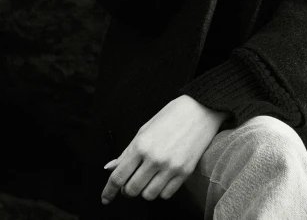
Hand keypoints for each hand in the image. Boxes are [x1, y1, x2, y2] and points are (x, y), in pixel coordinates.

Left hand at [101, 95, 228, 203]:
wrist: (201, 109)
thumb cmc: (172, 115)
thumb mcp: (145, 129)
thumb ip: (127, 152)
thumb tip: (110, 168)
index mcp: (141, 145)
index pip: (118, 176)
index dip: (108, 191)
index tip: (105, 198)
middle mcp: (154, 158)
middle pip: (131, 190)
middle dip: (127, 190)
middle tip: (130, 182)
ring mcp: (171, 167)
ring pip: (148, 195)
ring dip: (144, 190)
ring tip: (148, 179)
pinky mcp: (185, 172)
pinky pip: (166, 194)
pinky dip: (161, 190)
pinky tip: (162, 178)